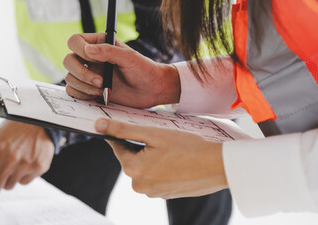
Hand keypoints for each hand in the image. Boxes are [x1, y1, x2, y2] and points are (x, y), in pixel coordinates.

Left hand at [0, 121, 54, 216]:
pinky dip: (23, 175)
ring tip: (15, 160)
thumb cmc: (12, 130)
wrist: (38, 120)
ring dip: (9, 178)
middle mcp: (10, 160)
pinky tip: (26, 159)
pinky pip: (25, 182)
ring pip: (10, 186)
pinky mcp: (39, 167)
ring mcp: (25, 164)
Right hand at [63, 33, 180, 107]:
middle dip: (81, 73)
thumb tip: (88, 50)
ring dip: (84, 86)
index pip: (75, 41)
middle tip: (100, 81)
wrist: (152, 90)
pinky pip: (73, 91)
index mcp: (99, 44)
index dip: (78, 49)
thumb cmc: (144, 70)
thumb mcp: (129, 57)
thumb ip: (108, 51)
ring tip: (103, 89)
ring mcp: (89, 74)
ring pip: (70, 78)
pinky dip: (82, 95)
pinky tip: (99, 95)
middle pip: (68, 60)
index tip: (91, 58)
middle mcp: (90, 58)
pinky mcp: (89, 89)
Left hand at [95, 118, 227, 198]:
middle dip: (143, 145)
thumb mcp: (153, 134)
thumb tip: (98, 125)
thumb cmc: (188, 147)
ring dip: (154, 156)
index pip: (118, 146)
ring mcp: (153, 192)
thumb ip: (123, 129)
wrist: (219, 167)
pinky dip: (164, 166)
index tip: (125, 124)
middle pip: (133, 157)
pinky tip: (178, 159)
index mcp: (133, 169)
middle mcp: (139, 185)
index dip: (122, 132)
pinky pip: (158, 176)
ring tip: (173, 148)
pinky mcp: (166, 194)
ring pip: (146, 167)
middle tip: (161, 136)